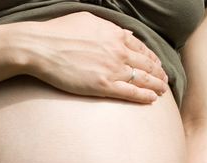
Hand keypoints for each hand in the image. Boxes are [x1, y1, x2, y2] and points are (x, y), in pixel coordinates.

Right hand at [22, 11, 167, 102]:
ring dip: (156, 86)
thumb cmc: (59, 32)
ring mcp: (112, 69)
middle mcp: (118, 52)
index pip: (141, 47)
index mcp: (115, 35)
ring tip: (162, 92)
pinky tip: (152, 99)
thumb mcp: (87, 20)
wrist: (42, 47)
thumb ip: (109, 27)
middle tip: (164, 81)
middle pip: (146, 64)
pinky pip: (130, 92)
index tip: (156, 64)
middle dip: (158, 73)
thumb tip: (125, 33)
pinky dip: (143, 96)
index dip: (151, 57)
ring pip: (142, 79)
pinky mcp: (102, 86)